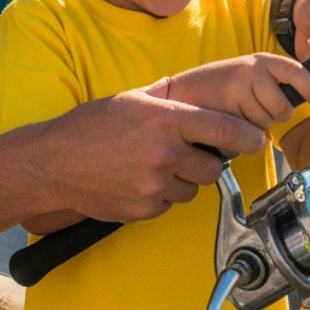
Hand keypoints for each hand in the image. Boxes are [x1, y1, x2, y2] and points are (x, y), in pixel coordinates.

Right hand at [35, 88, 266, 223]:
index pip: (225, 129)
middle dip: (204, 162)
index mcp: (166, 120)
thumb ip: (170, 102)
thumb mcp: (133, 100)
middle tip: (183, 155)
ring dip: (180, 181)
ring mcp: (155, 184)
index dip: (247, 137)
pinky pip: (167, 204)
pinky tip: (136, 181)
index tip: (255, 140)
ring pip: (191, 189)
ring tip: (150, 166)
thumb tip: (200, 100)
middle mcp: (165, 153)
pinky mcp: (144, 209)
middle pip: (213, 167)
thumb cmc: (90, 126)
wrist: (53, 162)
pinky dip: (159, 196)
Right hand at [157, 53, 309, 130]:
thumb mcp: (244, 76)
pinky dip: (239, 135)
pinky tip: (225, 122)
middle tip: (249, 110)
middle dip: (270, 116)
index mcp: (259, 60)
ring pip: (265, 123)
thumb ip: (268, 83)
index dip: (309, 86)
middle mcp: (250, 69)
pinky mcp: (226, 106)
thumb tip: (302, 98)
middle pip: (282, 108)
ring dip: (253, 127)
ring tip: (233, 114)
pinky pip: (247, 132)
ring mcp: (237, 86)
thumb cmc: (213, 89)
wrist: (177, 94)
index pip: (294, 69)